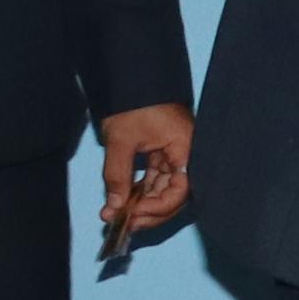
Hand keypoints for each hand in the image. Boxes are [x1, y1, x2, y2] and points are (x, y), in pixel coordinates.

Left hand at [94, 103, 192, 232]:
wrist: (131, 77)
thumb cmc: (134, 100)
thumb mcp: (121, 139)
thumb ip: (117, 175)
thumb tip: (114, 207)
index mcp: (186, 149)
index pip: (181, 191)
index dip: (158, 208)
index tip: (133, 214)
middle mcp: (185, 156)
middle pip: (172, 196)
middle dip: (146, 212)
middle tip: (120, 222)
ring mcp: (173, 157)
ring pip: (160, 191)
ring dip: (138, 204)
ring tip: (113, 214)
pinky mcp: (162, 156)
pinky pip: (153, 181)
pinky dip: (137, 192)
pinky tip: (119, 201)